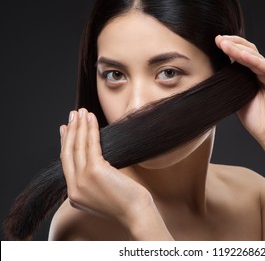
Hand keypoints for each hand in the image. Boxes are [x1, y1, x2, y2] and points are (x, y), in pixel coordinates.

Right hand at [59, 108, 152, 228]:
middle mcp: (74, 189)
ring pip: (77, 147)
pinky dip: (91, 130)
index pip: (66, 164)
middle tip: (72, 114)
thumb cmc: (127, 201)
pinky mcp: (94, 172)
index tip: (66, 129)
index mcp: (74, 195)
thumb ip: (94, 179)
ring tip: (82, 111)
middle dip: (70, 131)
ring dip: (80, 126)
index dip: (65, 144)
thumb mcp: (103, 191)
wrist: (137, 213)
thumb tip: (96, 157)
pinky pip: (90, 146)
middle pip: (68, 153)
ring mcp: (82, 181)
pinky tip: (91, 118)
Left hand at [215, 35, 264, 144]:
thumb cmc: (256, 121)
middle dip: (234, 45)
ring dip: (239, 50)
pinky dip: (254, 61)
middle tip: (218, 40)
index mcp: (255, 76)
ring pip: (257, 58)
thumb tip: (218, 66)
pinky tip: (241, 55)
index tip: (216, 43)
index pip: (243, 57)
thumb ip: (233, 81)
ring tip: (225, 45)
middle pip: (250, 53)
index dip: (231, 49)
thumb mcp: (239, 97)